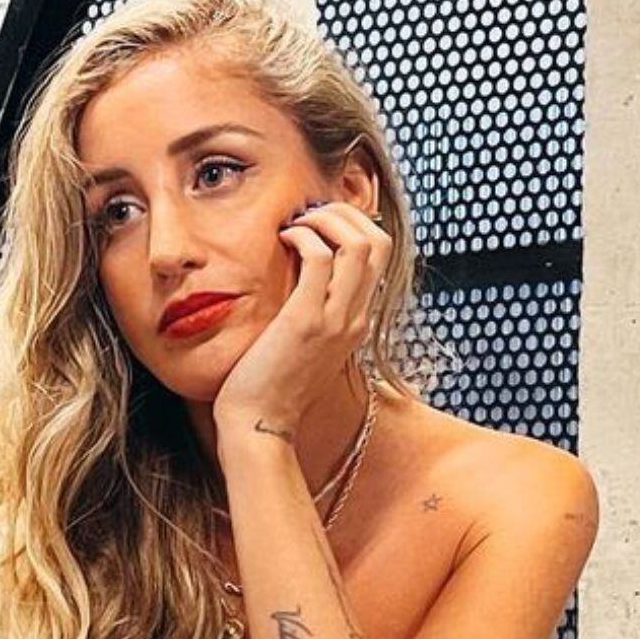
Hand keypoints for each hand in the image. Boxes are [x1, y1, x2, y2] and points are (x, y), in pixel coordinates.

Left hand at [213, 199, 391, 435]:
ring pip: (359, 244)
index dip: (354, 225)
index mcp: (357, 322)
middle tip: (310, 214)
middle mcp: (355, 318)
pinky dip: (303, 237)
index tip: (318, 222)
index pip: (380, 257)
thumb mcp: (304, 346)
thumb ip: (312, 314)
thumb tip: (297, 276)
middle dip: (346, 213)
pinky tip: (283, 240)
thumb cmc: (271, 386)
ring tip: (297, 224)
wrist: (259, 425)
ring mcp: (335, 320)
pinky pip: (319, 259)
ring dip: (326, 219)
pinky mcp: (306, 321)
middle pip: (380, 242)